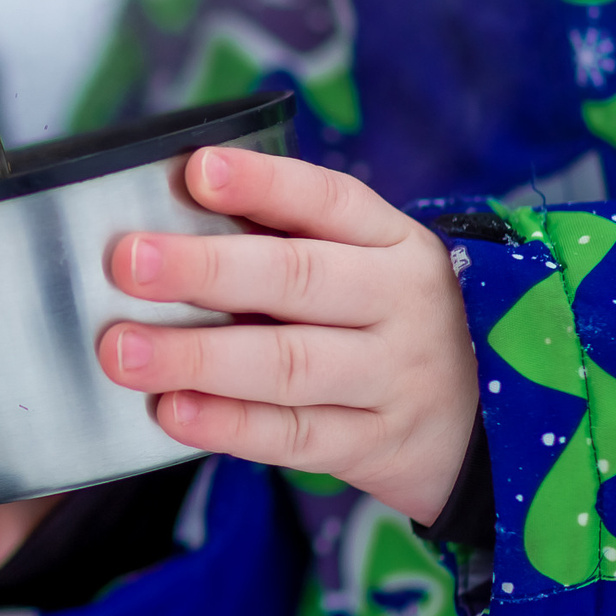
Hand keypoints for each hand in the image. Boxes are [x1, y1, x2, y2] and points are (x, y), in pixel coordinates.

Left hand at [98, 148, 474, 525]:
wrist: (491, 419)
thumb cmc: (385, 321)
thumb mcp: (368, 266)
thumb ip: (287, 242)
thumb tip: (167, 218)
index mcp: (393, 242)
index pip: (328, 200)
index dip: (262, 184)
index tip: (197, 170)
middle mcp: (400, 304)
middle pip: (299, 279)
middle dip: (206, 268)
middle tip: (127, 261)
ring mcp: (393, 379)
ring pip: (289, 364)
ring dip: (198, 356)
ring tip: (123, 350)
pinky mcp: (376, 445)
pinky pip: (295, 437)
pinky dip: (229, 426)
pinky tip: (172, 411)